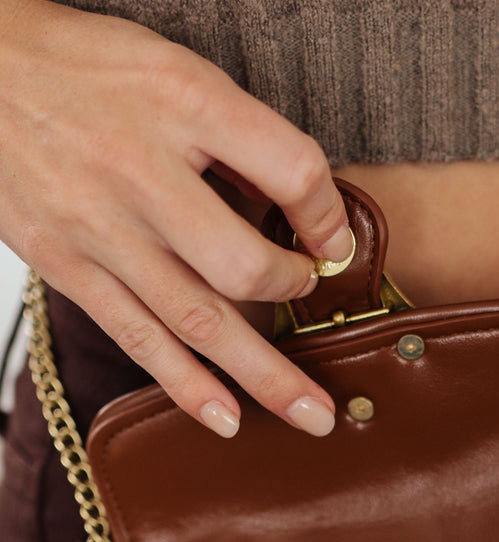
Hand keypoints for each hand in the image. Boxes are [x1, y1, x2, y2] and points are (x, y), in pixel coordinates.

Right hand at [0, 0, 352, 435]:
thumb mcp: (174, 68)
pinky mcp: (68, 267)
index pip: (290, 170)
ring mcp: (102, 231)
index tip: (332, 239)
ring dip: (264, 377)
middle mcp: (141, 175)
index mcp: (183, 105)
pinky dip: (187, 385)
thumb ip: (240, 134)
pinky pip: (137, 337)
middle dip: (293, 297)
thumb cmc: (82, 66)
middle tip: (318, 309)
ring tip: (312, 417)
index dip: (328, 214)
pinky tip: (227, 419)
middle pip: (242, 266)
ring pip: (197, 320)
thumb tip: (302, 205)